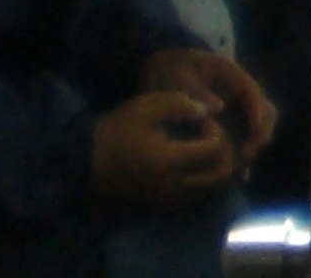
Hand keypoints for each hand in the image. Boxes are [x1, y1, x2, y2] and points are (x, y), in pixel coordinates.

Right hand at [92, 90, 238, 206]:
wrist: (86, 161)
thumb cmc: (117, 130)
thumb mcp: (148, 106)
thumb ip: (182, 105)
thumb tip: (209, 112)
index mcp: (169, 160)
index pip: (215, 150)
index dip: (217, 132)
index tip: (203, 123)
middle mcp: (172, 186)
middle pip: (220, 176)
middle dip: (225, 154)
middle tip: (212, 138)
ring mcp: (166, 199)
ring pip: (210, 192)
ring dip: (216, 170)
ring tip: (204, 151)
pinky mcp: (159, 205)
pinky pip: (193, 199)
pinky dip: (202, 184)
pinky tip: (192, 165)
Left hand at [140, 46, 274, 162]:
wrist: (156, 71)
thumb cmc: (167, 70)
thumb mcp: (177, 75)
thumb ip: (196, 90)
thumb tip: (219, 109)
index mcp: (229, 74)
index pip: (251, 91)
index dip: (257, 111)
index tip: (255, 132)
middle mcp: (237, 92)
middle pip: (263, 111)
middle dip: (259, 133)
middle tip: (247, 155)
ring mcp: (233, 108)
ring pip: (256, 129)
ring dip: (253, 148)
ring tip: (242, 169)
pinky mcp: (225, 124)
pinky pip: (241, 140)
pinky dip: (242, 157)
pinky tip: (239, 176)